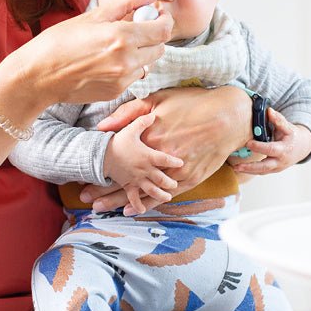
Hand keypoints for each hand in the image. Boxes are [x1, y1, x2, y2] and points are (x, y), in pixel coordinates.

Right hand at [0, 0, 173, 104]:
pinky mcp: (116, 93)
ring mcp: (123, 80)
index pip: (164, 29)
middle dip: (152, 36)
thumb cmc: (60, 41)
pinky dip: (127, 68)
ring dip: (141, 53)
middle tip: (134, 28)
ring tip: (115, 47)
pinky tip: (106, 63)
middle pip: (160, 47)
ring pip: (148, 63)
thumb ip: (128, 3)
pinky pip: (133, 77)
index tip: (155, 14)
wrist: (38, 75)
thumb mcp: (94, 16)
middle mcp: (127, 61)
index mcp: (122, 37)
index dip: (163, 19)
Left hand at [80, 86, 250, 211]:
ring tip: (100, 209)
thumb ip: (129, 113)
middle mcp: (159, 158)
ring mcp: (175, 171)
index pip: (117, 159)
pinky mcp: (190, 179)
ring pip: (142, 190)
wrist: (228, 116)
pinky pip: (164, 195)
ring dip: (120, 200)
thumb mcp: (159, 100)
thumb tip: (103, 126)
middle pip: (126, 178)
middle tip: (85, 199)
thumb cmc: (193, 104)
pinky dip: (147, 203)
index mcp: (149, 138)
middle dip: (103, 191)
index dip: (99, 170)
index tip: (82, 178)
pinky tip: (132, 210)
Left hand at [230, 108, 310, 174]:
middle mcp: (281, 161)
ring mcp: (277, 167)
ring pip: (262, 172)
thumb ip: (279, 120)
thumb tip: (269, 111)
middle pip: (265, 167)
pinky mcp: (273, 170)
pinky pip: (261, 172)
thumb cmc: (292, 136)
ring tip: (235, 168)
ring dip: (248, 171)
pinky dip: (251, 171)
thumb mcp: (288, 127)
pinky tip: (240, 168)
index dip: (260, 147)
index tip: (248, 143)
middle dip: (251, 167)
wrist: (302, 148)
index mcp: (284, 149)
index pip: (271, 149)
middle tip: (237, 166)